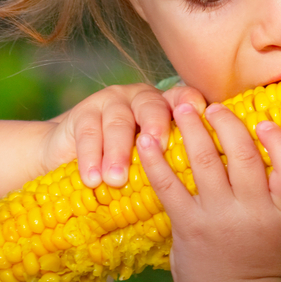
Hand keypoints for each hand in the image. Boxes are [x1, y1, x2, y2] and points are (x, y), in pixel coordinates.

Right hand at [45, 83, 206, 187]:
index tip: (198, 111)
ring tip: (117, 180)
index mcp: (166, 107)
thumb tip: (204, 183)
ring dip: (118, 152)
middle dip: (156, 126)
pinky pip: (89, 133)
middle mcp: (141, 99)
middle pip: (152, 107)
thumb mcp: (154, 163)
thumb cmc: (129, 166)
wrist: (76, 157)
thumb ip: (175, 163)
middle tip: (158, 149)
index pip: (182, 98)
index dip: (189, 102)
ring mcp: (112, 103)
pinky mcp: (84, 112)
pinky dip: (91, 158)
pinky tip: (93, 179)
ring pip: (119, 122)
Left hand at [137, 101, 280, 281]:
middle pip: (244, 155)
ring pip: (205, 162)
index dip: (280, 141)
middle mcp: (253, 210)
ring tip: (183, 106)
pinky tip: (146, 140)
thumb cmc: (268, 270)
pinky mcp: (188, 226)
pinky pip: (170, 186)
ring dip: (193, 129)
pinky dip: (156, 161)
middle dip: (227, 123)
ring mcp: (219, 217)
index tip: (264, 121)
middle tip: (212, 105)